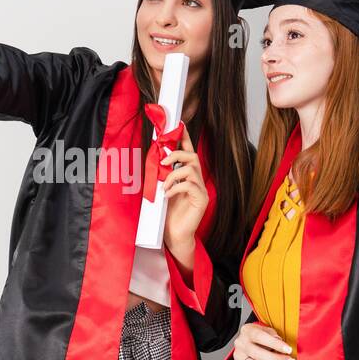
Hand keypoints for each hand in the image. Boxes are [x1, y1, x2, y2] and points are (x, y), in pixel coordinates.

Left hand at [160, 126, 207, 256]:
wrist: (174, 235)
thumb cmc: (167, 213)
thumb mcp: (163, 189)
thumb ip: (163, 175)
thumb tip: (156, 159)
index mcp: (188, 176)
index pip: (189, 152)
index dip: (185, 138)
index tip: (179, 124)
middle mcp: (197, 180)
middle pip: (192, 157)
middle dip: (176, 155)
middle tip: (162, 163)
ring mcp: (201, 190)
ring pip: (191, 169)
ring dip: (173, 175)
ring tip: (164, 185)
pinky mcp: (201, 200)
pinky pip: (190, 185)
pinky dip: (175, 187)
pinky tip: (168, 195)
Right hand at [232, 322, 295, 359]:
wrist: (250, 341)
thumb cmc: (262, 336)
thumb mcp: (268, 331)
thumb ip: (275, 337)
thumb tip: (283, 348)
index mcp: (247, 331)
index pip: (260, 336)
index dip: (275, 344)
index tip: (288, 350)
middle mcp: (240, 344)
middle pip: (257, 354)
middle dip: (277, 359)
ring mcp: (238, 357)